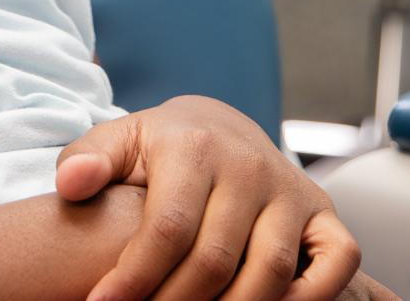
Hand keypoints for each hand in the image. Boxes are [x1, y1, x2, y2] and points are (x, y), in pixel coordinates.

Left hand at [54, 96, 361, 300]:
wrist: (218, 125)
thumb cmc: (161, 147)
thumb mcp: (119, 141)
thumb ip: (88, 158)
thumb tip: (70, 184)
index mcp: (194, 148)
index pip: (167, 228)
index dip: (134, 277)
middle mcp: (249, 167)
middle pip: (215, 259)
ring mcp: (290, 191)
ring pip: (271, 269)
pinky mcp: (323, 212)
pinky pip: (338, 260)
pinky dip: (313, 296)